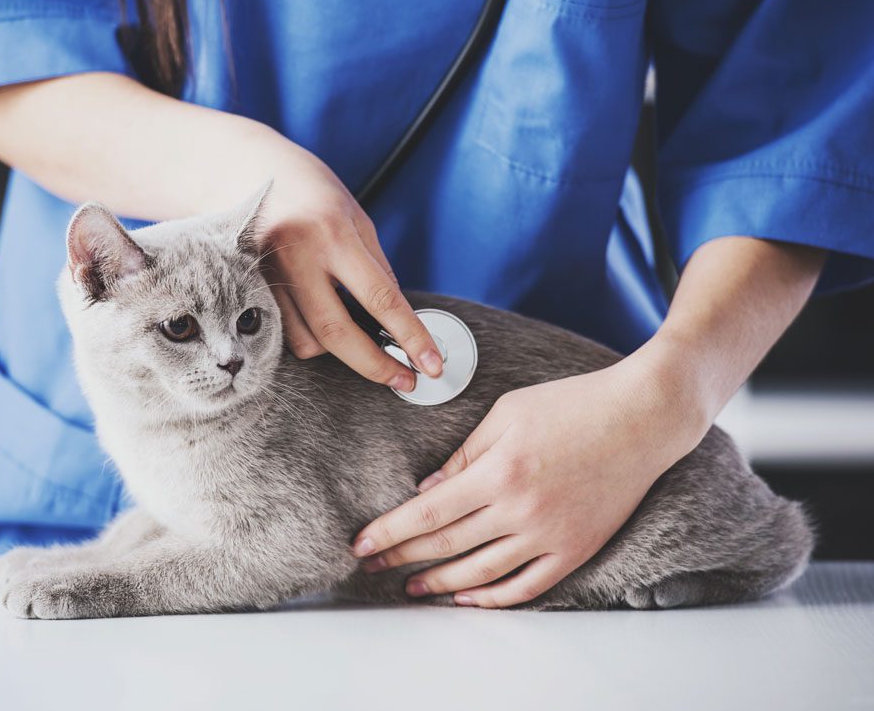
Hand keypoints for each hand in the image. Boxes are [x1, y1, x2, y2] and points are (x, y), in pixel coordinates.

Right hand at [243, 126, 443, 389]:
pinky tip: (318, 319)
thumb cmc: (310, 192)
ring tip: (352, 333)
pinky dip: (309, 337)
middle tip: (404, 381)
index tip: (430, 366)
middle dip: (375, 366)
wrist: (243, 168)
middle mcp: (296, 255)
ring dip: (337, 350)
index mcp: (332, 232)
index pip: (380, 298)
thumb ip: (376, 269)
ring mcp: (266, 275)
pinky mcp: (247, 289)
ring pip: (307, 341)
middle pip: (337, 333)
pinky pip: (285, 333)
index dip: (410, 337)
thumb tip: (400, 322)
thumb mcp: (355, 219)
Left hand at [351, 357, 708, 607]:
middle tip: (373, 565)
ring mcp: (551, 535)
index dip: (390, 531)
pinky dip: (494, 597)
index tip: (362, 544)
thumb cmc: (572, 404)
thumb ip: (464, 455)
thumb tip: (427, 491)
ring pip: (482, 572)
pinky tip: (468, 598)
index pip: (429, 513)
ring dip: (441, 584)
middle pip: (447, 545)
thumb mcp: (507, 413)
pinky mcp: (576, 549)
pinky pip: (528, 586)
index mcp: (499, 471)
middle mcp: (522, 510)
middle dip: (403, 557)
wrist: (642, 418)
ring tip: (412, 587)